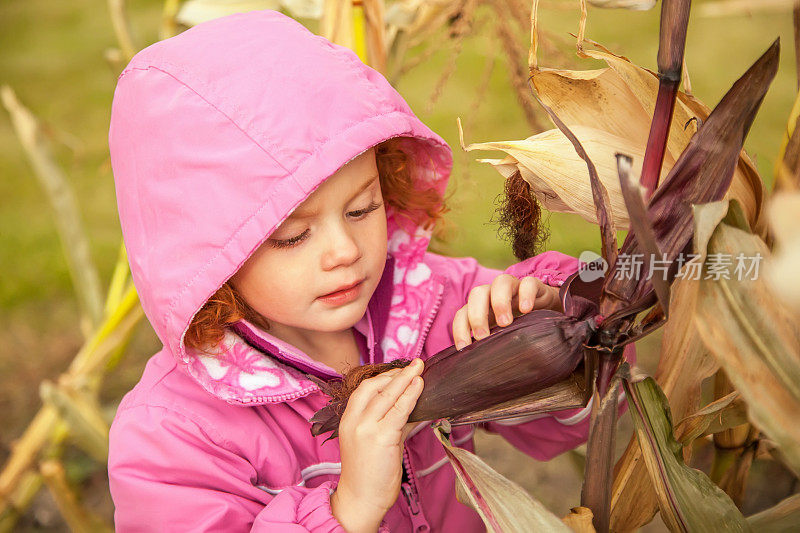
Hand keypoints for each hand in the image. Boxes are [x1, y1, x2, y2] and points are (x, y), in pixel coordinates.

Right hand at [331, 359, 424, 532]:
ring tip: (420, 368)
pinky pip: (398, 411)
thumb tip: (415, 406)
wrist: (361, 499)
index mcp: (348, 419)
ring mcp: (365, 428)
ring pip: (387, 395)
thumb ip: (393, 421)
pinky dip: (410, 396)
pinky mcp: (380, 437)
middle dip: (396, 373)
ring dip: (405, 379)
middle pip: (374, 386)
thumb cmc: (369, 472)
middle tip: (415, 364)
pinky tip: (419, 386)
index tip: (401, 371)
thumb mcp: (378, 441)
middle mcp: (354, 420)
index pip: (365, 389)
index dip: (384, 376)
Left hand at [452, 274, 561, 350]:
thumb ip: (491, 347)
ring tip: (505, 324)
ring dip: (499, 302)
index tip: (464, 348)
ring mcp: (515, 288)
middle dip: (477, 315)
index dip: (459, 328)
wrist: (548, 313)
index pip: (463, 313)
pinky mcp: (535, 286)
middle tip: (484, 336)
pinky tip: (527, 310)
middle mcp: (495, 295)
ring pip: (501, 282)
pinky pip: (528, 283)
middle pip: (478, 293)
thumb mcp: (503, 338)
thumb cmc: (520, 329)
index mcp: (482, 309)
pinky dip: (526, 294)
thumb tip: (477, 373)